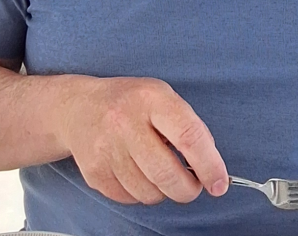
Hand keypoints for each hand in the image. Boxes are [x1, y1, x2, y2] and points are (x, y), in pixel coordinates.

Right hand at [60, 76, 227, 205]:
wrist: (78, 108)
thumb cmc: (131, 103)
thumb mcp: (162, 97)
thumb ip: (188, 126)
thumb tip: (211, 167)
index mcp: (151, 98)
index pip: (188, 136)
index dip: (210, 165)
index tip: (219, 183)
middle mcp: (125, 122)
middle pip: (168, 174)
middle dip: (188, 189)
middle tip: (192, 185)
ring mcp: (106, 149)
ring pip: (150, 193)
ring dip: (163, 190)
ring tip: (157, 170)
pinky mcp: (94, 173)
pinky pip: (130, 199)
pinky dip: (141, 193)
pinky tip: (137, 172)